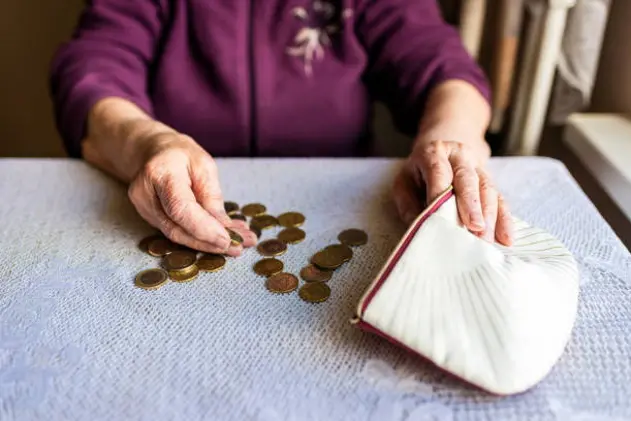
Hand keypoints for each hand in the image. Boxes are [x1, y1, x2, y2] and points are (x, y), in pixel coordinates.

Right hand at [128, 132, 256, 254]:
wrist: (153, 151)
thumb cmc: (181, 154)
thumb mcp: (204, 165)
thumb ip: (212, 195)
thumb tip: (223, 227)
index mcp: (160, 173)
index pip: (180, 209)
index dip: (204, 229)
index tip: (227, 240)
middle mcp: (145, 193)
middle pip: (176, 228)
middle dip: (209, 242)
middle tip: (238, 247)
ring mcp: (142, 208)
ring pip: (176, 235)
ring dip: (206, 244)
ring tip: (235, 244)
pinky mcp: (148, 218)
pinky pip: (174, 232)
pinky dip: (198, 238)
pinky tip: (218, 238)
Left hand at [393, 139, 512, 245]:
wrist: (441, 150)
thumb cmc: (418, 173)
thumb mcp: (404, 183)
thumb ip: (408, 204)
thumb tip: (420, 228)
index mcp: (434, 153)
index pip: (438, 171)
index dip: (440, 192)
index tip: (441, 215)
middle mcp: (459, 156)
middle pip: (467, 179)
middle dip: (472, 205)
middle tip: (475, 228)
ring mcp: (478, 167)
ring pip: (487, 188)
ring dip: (489, 215)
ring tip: (486, 239)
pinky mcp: (490, 180)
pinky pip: (500, 198)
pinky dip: (504, 219)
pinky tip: (506, 237)